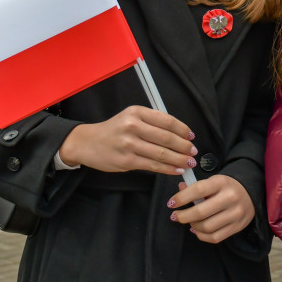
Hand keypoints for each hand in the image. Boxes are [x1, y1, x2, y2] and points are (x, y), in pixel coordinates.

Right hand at [58, 105, 195, 175]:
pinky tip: (176, 170)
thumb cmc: (113, 130)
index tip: (191, 136)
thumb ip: (151, 122)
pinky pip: (153, 166)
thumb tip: (179, 134)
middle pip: (167, 137)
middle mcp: (133, 126)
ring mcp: (129, 144)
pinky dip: (168, 169)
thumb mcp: (130, 117)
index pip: (166, 120)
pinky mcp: (127, 161)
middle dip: (184, 146)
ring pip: (162, 153)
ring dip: (179, 159)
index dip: (182, 129)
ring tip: (189, 163)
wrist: (88, 143)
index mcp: (137, 112)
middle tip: (194, 152)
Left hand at [168, 177, 254, 243]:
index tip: (171, 203)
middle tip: (176, 216)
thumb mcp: (213, 181)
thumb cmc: (226, 187)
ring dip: (193, 226)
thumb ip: (196, 186)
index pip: (198, 190)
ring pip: (207, 227)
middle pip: (201, 212)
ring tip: (189, 221)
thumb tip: (179, 190)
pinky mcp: (237, 227)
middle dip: (183, 216)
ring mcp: (235, 214)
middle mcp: (230, 198)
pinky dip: (202, 236)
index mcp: (222, 182)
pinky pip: (215, 237)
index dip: (181, 198)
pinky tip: (197, 230)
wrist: (250, 193)